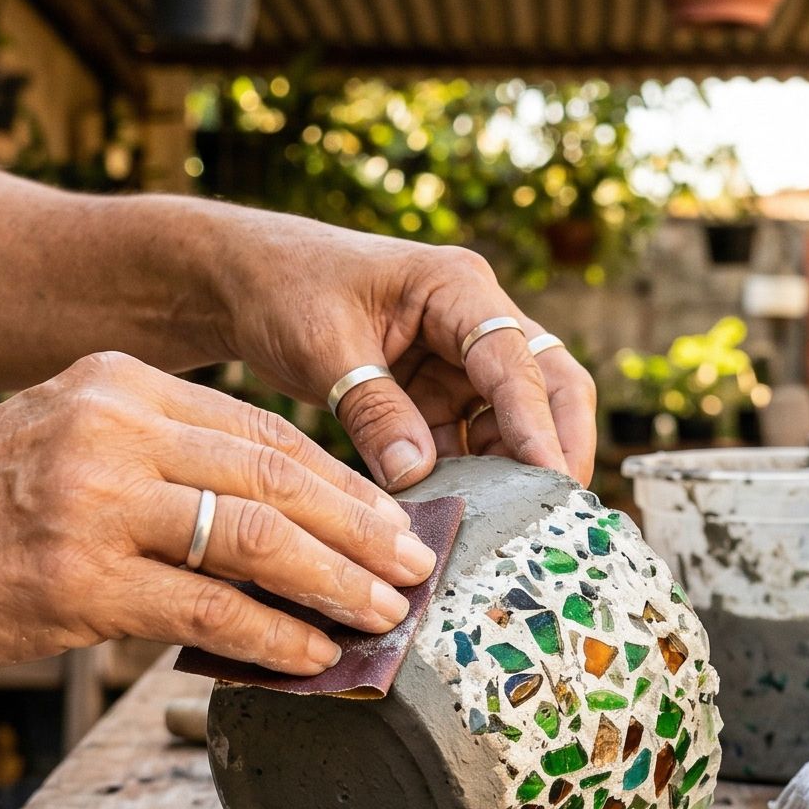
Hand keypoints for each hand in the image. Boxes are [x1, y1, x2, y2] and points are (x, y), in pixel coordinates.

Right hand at [0, 352, 436, 675]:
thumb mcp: (60, 439)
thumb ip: (156, 458)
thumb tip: (272, 521)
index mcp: (116, 381)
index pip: (262, 428)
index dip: (342, 479)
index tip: (394, 518)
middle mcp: (112, 428)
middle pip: (276, 477)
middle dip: (362, 528)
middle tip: (417, 566)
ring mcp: (94, 504)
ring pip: (257, 540)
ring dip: (336, 583)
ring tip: (386, 614)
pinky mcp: (76, 582)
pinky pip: (208, 610)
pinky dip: (273, 637)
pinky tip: (313, 656)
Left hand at [218, 218, 595, 488]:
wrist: (246, 282)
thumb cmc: (285, 288)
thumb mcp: (325, 346)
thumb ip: (374, 409)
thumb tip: (419, 476)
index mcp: (457, 287)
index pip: (516, 360)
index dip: (537, 423)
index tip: (552, 480)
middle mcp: (474, 319)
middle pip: (548, 383)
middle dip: (560, 444)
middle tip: (563, 507)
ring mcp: (459, 359)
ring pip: (513, 419)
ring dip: (513, 469)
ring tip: (510, 526)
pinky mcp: (437, 393)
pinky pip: (469, 440)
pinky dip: (469, 476)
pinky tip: (460, 515)